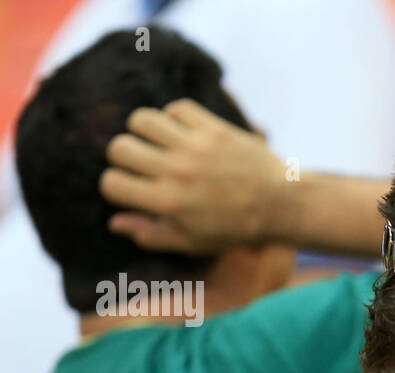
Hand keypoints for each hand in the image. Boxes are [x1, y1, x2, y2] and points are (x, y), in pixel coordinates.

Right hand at [100, 99, 288, 253]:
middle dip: (123, 157)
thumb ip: (152, 234)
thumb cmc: (236, 229)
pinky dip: (174, 117)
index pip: (112, 183)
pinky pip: (177, 108)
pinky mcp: (215, 129)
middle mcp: (177, 172)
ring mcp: (196, 147)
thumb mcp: (193, 242)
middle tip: (142, 163)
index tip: (132, 188)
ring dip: (144, 130)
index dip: (116, 186)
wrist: (282, 205)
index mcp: (168, 203)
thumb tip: (114, 222)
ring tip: (158, 142)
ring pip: (142, 120)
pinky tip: (183, 132)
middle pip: (119, 147)